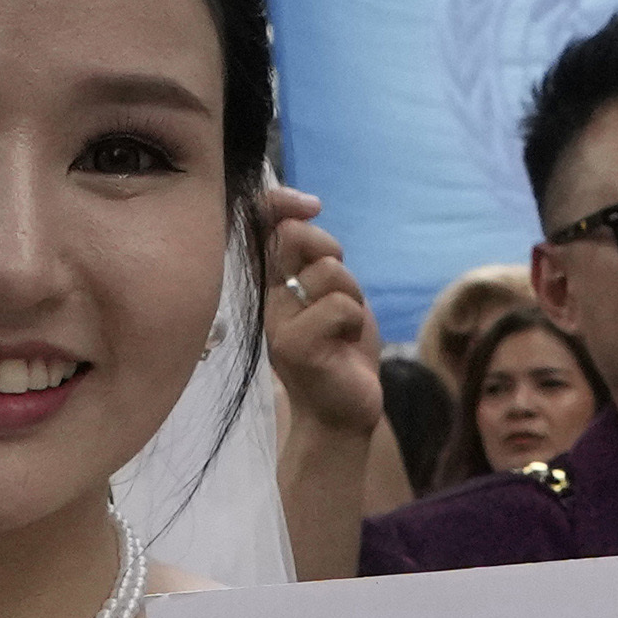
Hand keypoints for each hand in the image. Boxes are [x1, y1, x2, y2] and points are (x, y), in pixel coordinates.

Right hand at [259, 184, 383, 446]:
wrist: (342, 413)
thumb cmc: (340, 351)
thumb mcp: (332, 295)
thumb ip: (317, 259)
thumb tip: (303, 211)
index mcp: (274, 283)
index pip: (262, 226)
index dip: (281, 204)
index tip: (311, 207)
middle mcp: (269, 299)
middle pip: (294, 236)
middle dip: (330, 249)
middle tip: (343, 288)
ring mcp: (278, 322)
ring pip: (328, 272)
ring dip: (353, 297)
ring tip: (345, 327)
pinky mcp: (295, 346)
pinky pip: (340, 306)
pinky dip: (356, 321)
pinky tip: (346, 344)